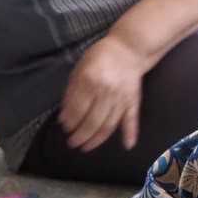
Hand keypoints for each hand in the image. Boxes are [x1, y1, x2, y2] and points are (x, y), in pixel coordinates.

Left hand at [59, 34, 147, 152]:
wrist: (128, 50)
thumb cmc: (99, 58)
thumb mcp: (79, 70)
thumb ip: (72, 92)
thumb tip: (65, 117)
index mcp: (90, 81)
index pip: (77, 108)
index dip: (70, 121)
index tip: (64, 128)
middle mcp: (106, 92)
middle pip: (92, 121)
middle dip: (80, 135)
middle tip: (72, 143)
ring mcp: (121, 99)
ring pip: (108, 125)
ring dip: (96, 140)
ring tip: (86, 147)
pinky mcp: (133, 101)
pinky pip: (131, 119)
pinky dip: (130, 133)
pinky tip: (127, 146)